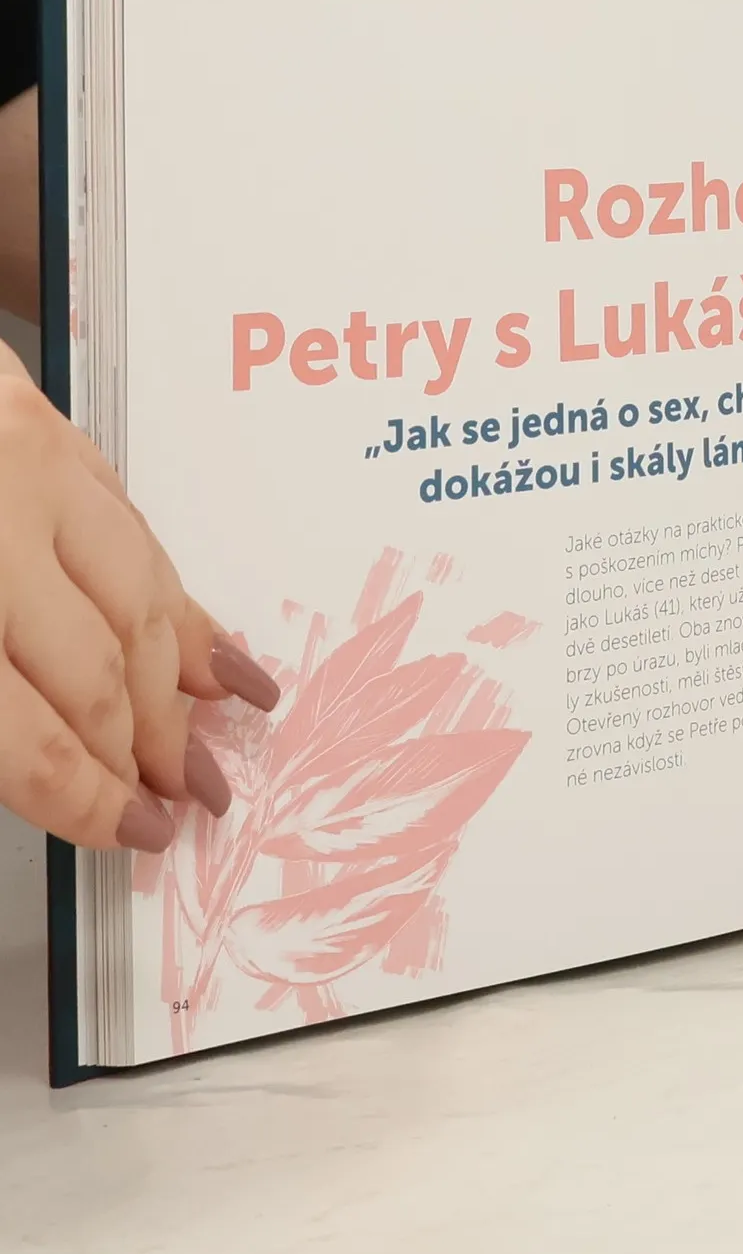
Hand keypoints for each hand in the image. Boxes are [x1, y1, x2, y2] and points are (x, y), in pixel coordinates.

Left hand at [0, 338, 277, 850]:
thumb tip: (44, 766)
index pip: (31, 742)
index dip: (90, 802)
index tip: (130, 830)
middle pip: (102, 673)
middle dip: (150, 749)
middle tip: (180, 791)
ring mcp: (24, 466)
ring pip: (140, 594)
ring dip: (181, 677)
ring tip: (208, 727)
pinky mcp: (43, 424)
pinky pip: (131, 522)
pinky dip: (174, 589)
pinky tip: (200, 634)